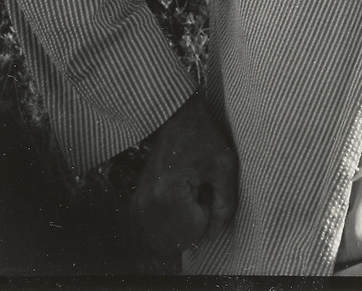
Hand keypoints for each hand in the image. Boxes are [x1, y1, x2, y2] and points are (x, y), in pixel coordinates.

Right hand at [131, 93, 237, 257]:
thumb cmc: (203, 138)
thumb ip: (225, 204)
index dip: (207, 211)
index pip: (194, 231)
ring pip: (166, 240)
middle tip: (197, 191)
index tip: (204, 185)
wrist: (177, 121)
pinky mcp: (136, 207)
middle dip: (194, 222)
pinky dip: (171, 223)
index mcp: (167, 194)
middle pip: (178, 241)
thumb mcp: (224, 166)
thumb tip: (213, 235)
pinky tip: (177, 199)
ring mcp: (138, 207)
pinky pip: (156, 233)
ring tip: (187, 193)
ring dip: (182, 224)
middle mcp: (147, 204)